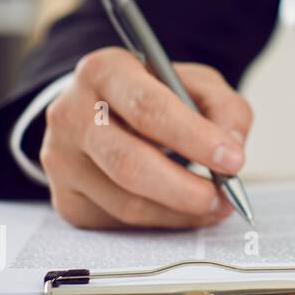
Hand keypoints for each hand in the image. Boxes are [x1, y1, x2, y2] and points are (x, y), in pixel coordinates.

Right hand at [41, 48, 252, 228]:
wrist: (103, 111)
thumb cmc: (155, 95)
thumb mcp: (194, 83)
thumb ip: (224, 107)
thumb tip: (233, 147)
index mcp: (104, 71)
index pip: (149, 108)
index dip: (195, 138)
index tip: (233, 160)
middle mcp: (71, 114)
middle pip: (129, 163)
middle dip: (186, 188)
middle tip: (224, 197)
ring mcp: (61, 160)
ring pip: (125, 202)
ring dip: (180, 212)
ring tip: (215, 206)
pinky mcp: (65, 198)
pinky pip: (118, 222)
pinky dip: (161, 222)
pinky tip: (183, 211)